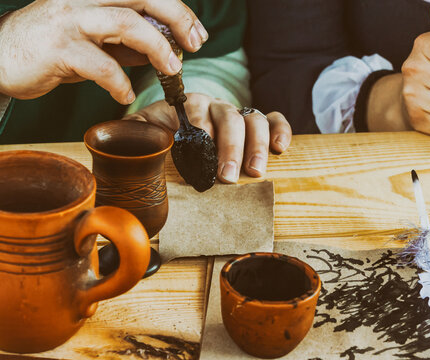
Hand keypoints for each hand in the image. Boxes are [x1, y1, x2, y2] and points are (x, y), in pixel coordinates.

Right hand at [0, 0, 206, 103]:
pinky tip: (127, 92)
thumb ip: (125, 42)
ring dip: (156, 47)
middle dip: (177, 18)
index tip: (197, 33)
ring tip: (171, 69)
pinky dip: (120, 81)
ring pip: (126, 24)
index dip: (178, 10)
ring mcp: (71, 20)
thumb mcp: (94, 40)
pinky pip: (100, 65)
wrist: (1, 56)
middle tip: (195, 44)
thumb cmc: (51, 47)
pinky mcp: (59, 48)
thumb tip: (162, 50)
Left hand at [123, 94, 291, 182]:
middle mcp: (215, 107)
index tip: (200, 148)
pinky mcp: (258, 124)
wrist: (182, 138)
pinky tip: (280, 148)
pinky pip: (274, 119)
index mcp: (187, 106)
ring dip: (255, 145)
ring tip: (254, 172)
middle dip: (229, 146)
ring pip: (254, 119)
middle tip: (227, 175)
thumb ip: (133, 132)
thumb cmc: (164, 138)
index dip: (200, 126)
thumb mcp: (145, 133)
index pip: (196, 107)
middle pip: (228, 116)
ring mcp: (238, 115)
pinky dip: (280, 130)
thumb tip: (113, 136)